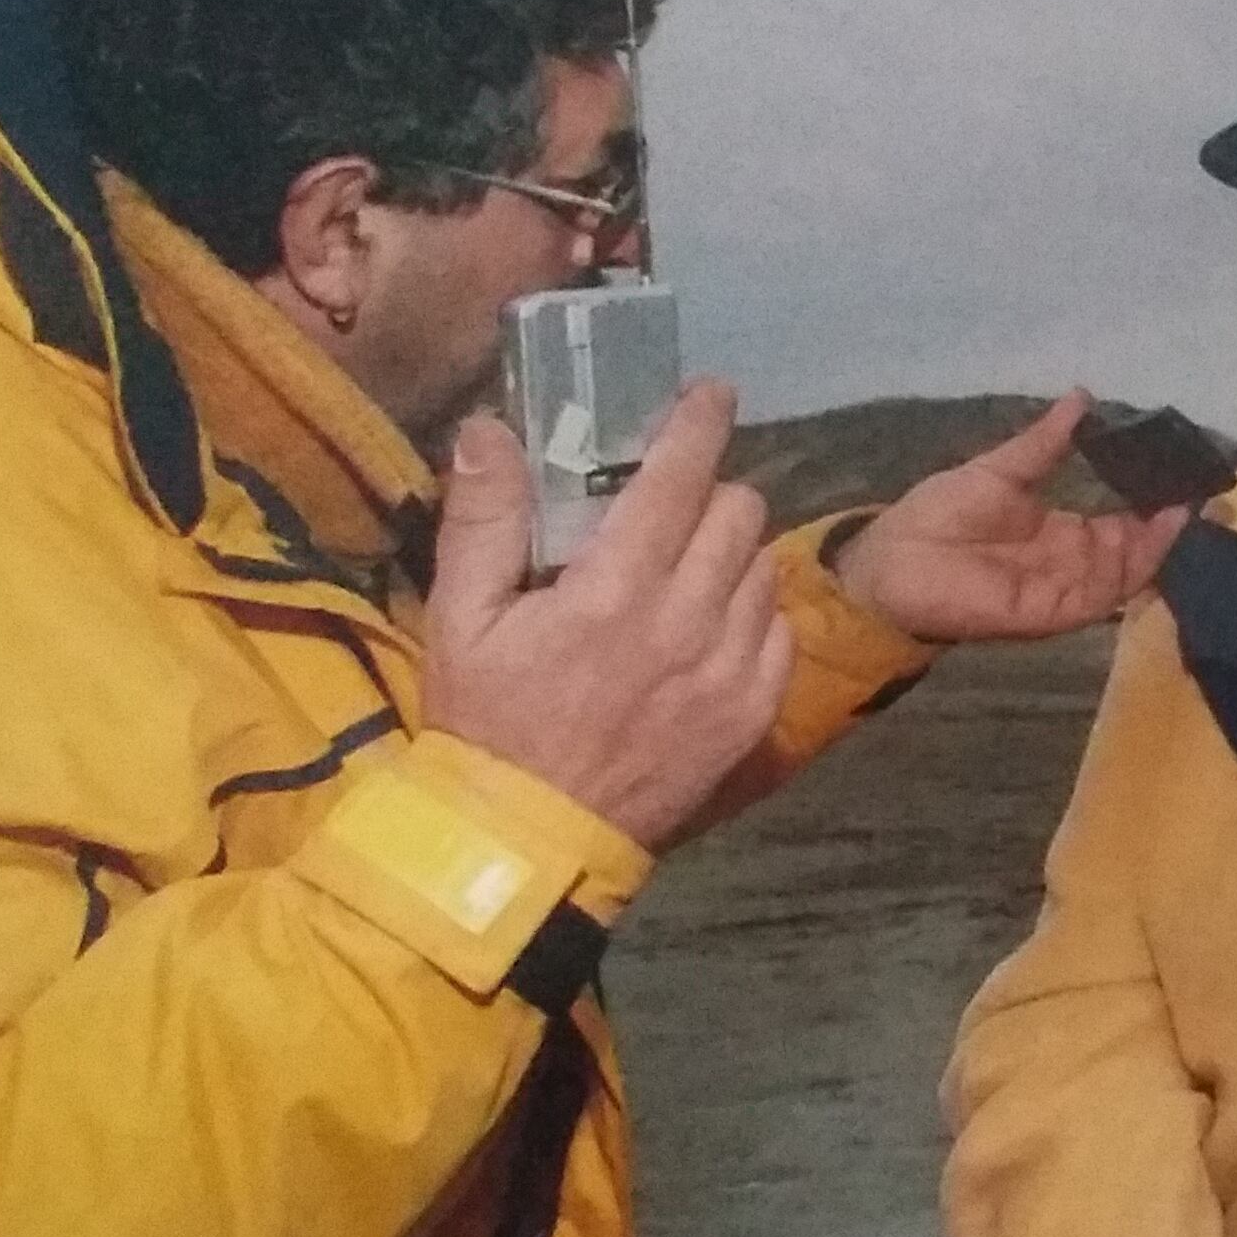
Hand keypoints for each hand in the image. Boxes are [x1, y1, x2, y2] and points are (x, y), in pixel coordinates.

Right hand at [425, 379, 792, 849]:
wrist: (529, 842)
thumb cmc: (486, 726)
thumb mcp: (460, 620)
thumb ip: (484, 519)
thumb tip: (491, 428)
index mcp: (614, 591)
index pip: (679, 478)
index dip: (699, 424)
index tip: (710, 394)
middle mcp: (686, 624)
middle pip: (738, 512)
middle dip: (708, 492)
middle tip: (672, 504)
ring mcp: (728, 673)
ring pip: (763, 567)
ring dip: (731, 552)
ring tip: (685, 568)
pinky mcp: (752, 716)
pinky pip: (777, 631)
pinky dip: (752, 612)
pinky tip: (709, 625)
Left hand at [840, 390, 1186, 643]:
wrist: (891, 561)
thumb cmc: (938, 516)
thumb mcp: (1002, 469)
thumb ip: (1046, 442)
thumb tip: (1083, 397)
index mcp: (1061, 534)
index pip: (1124, 525)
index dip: (1156, 507)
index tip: (1189, 479)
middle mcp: (1071, 566)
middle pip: (1136, 553)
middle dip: (1173, 530)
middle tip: (1212, 499)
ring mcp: (1064, 591)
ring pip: (1127, 575)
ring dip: (1159, 547)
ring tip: (1189, 511)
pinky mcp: (1050, 611)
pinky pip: (1100, 596)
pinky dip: (1127, 571)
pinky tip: (1148, 539)